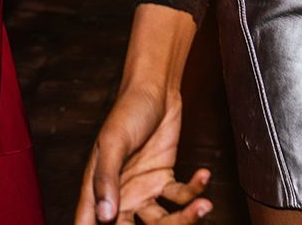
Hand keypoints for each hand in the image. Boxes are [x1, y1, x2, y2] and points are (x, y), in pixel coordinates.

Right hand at [77, 89, 211, 223]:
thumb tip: (104, 217)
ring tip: (203, 206)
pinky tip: (203, 175)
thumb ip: (106, 179)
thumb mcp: (114, 143)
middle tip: (175, 224)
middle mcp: (121, 195)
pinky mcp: (165, 181)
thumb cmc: (127, 110)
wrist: (155, 90)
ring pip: (163, 223)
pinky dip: (195, 190)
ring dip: (186, 219)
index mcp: (98, 189)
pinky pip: (180, 198)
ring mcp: (144, 191)